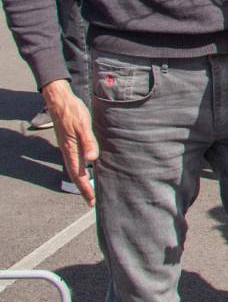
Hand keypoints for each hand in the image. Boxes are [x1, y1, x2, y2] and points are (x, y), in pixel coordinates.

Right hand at [41, 79, 97, 205]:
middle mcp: (68, 151)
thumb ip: (88, 142)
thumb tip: (92, 159)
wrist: (61, 100)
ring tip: (92, 188)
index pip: (78, 174)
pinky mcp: (71, 141)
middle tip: (92, 201)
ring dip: (83, 179)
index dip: (85, 188)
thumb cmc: (73, 112)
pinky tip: (90, 167)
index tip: (92, 201)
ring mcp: (68, 147)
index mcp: (71, 150)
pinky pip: (76, 159)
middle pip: (76, 175)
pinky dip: (83, 168)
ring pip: (76, 168)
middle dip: (84, 188)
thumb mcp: (83, 126)